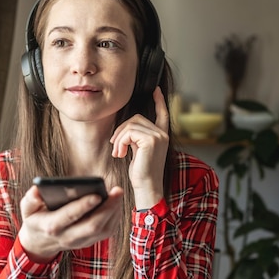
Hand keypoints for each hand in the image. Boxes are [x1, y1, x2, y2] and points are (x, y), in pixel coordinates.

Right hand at [18, 185, 123, 261]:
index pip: (70, 216)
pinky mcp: (91, 241)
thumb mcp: (27, 209)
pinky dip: (114, 216)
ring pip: (103, 230)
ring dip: (114, 211)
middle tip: (117, 190)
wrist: (40, 243)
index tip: (97, 194)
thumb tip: (38, 190)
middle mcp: (68, 237)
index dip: (84, 206)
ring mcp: (81, 242)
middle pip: (93, 225)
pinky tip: (116, 202)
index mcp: (51, 227)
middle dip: (107, 208)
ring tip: (118, 193)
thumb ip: (30, 199)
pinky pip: (107, 231)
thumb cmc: (36, 219)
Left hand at [110, 87, 168, 208]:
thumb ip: (137, 138)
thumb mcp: (139, 152)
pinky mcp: (151, 140)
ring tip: (118, 153)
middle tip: (115, 147)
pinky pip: (129, 132)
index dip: (159, 101)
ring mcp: (158, 136)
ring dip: (119, 138)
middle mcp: (162, 134)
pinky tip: (120, 154)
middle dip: (121, 131)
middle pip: (136, 118)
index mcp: (161, 136)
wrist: (147, 188)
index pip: (163, 114)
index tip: (156, 90)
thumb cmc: (141, 174)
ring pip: (130, 125)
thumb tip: (126, 129)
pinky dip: (120, 142)